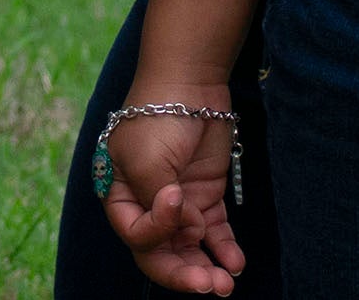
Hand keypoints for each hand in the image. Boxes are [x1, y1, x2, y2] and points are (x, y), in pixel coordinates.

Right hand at [101, 106, 244, 294]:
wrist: (190, 78)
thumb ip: (161, 206)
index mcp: (122, 196)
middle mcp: (148, 204)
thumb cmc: (158, 116)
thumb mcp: (148, 162)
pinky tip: (236, 263)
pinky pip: (213, 233)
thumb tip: (188, 232)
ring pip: (189, 248)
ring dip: (206, 269)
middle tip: (209, 286)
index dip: (157, 232)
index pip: (136, 236)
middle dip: (184, 273)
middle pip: (161, 253)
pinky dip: (224, 250)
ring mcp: (179, 201)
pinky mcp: (205, 194)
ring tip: (226, 284)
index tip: (177, 200)